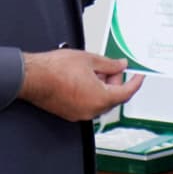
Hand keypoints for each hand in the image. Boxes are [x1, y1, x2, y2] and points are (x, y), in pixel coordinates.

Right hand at [19, 49, 143, 120]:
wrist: (33, 77)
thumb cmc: (55, 69)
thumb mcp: (89, 59)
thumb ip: (109, 64)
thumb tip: (120, 65)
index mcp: (100, 98)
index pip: (126, 93)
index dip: (135, 82)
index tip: (139, 76)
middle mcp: (91, 110)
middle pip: (113, 98)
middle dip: (115, 82)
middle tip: (112, 67)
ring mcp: (80, 114)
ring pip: (100, 102)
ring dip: (103, 88)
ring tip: (95, 70)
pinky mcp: (69, 113)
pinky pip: (88, 105)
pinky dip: (92, 93)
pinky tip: (85, 79)